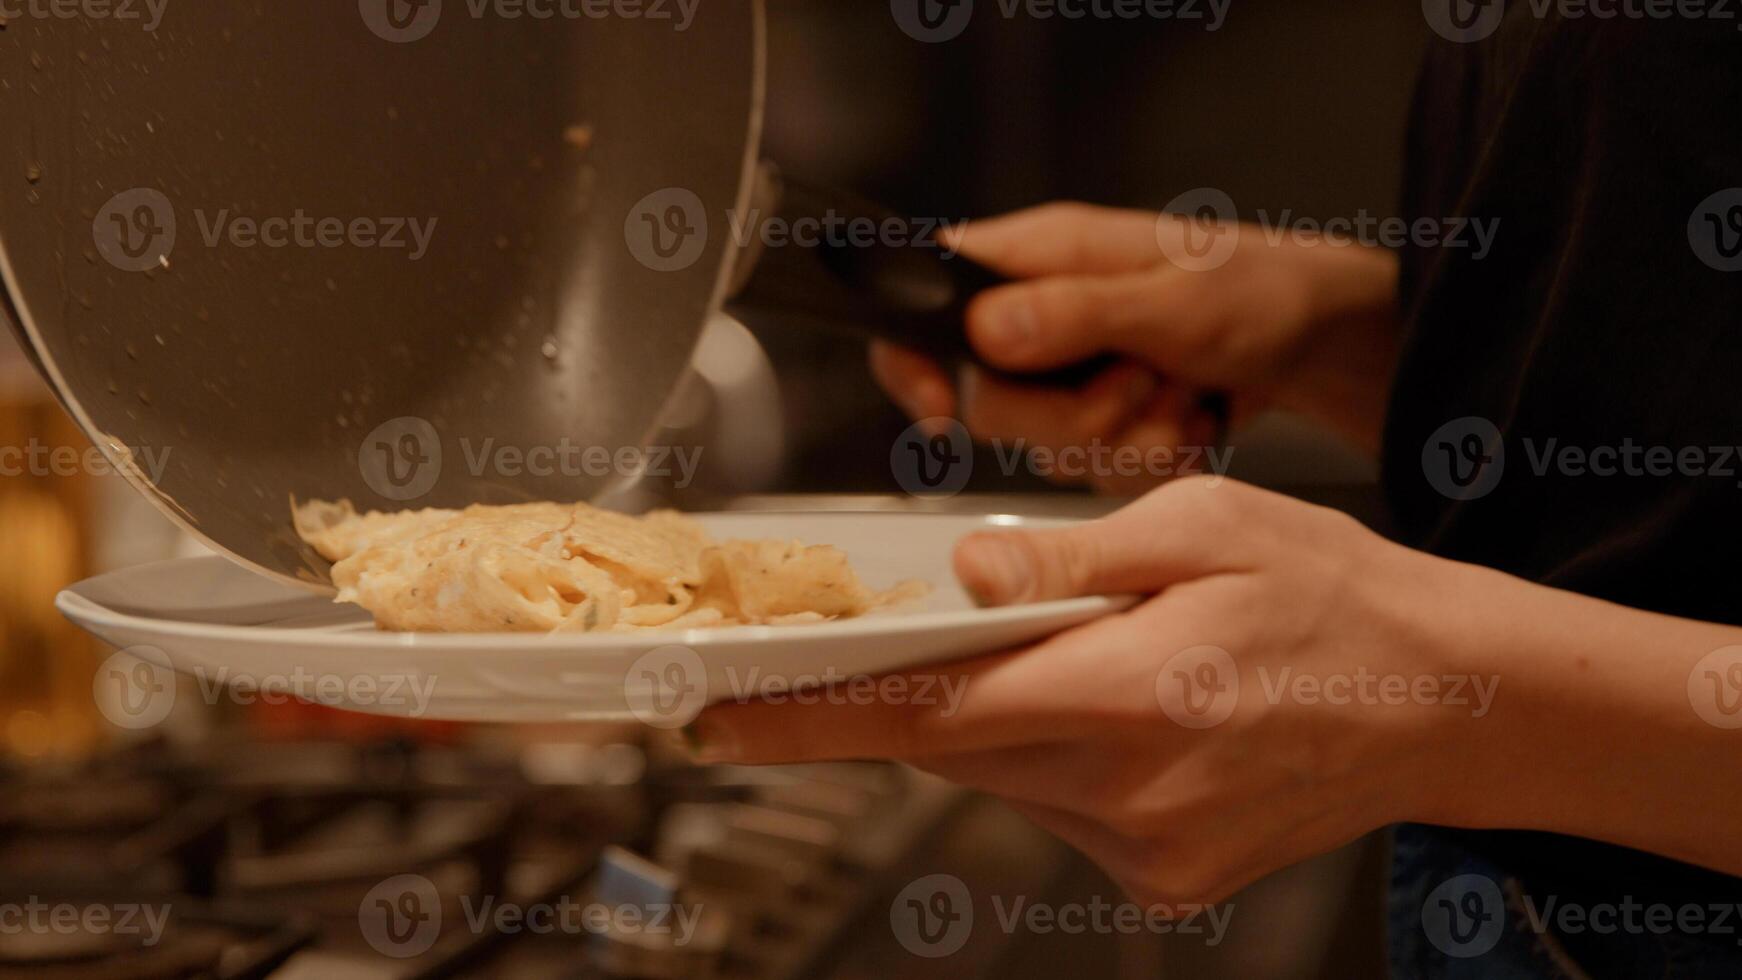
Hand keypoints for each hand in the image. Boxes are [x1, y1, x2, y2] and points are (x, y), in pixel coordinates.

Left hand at [687, 478, 1465, 906]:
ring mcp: (1148, 850)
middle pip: (954, 744)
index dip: (808, 718)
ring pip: (1001, 775)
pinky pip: (1057, 808)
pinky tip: (1125, 709)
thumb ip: (1070, 553)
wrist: (1447, 700)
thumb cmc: (1338, 596)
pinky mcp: (1164, 876)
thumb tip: (964, 573)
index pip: (923, 716)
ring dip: (1001, 716)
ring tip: (1088, 656)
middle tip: (927, 634)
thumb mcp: (1205, 522)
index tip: (719, 715)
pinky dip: (1054, 754)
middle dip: (920, 690)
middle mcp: (1131, 794)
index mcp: (1130, 696)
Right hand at [873, 203, 1399, 492]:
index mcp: (1040, 259)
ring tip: (1181, 393)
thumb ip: (1075, 314)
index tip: (943, 413)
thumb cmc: (1263, 289)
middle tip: (1136, 381)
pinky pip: (1094, 475)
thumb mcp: (1173, 299)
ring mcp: (1072, 372)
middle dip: (1068, 418)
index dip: (913, 363)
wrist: (1327, 344)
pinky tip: (1191, 419)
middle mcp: (1042, 315)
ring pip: (1045, 449)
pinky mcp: (1104, 419)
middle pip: (989, 402)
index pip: (928, 300)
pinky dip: (1152, 461)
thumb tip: (983, 329)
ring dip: (1124, 440)